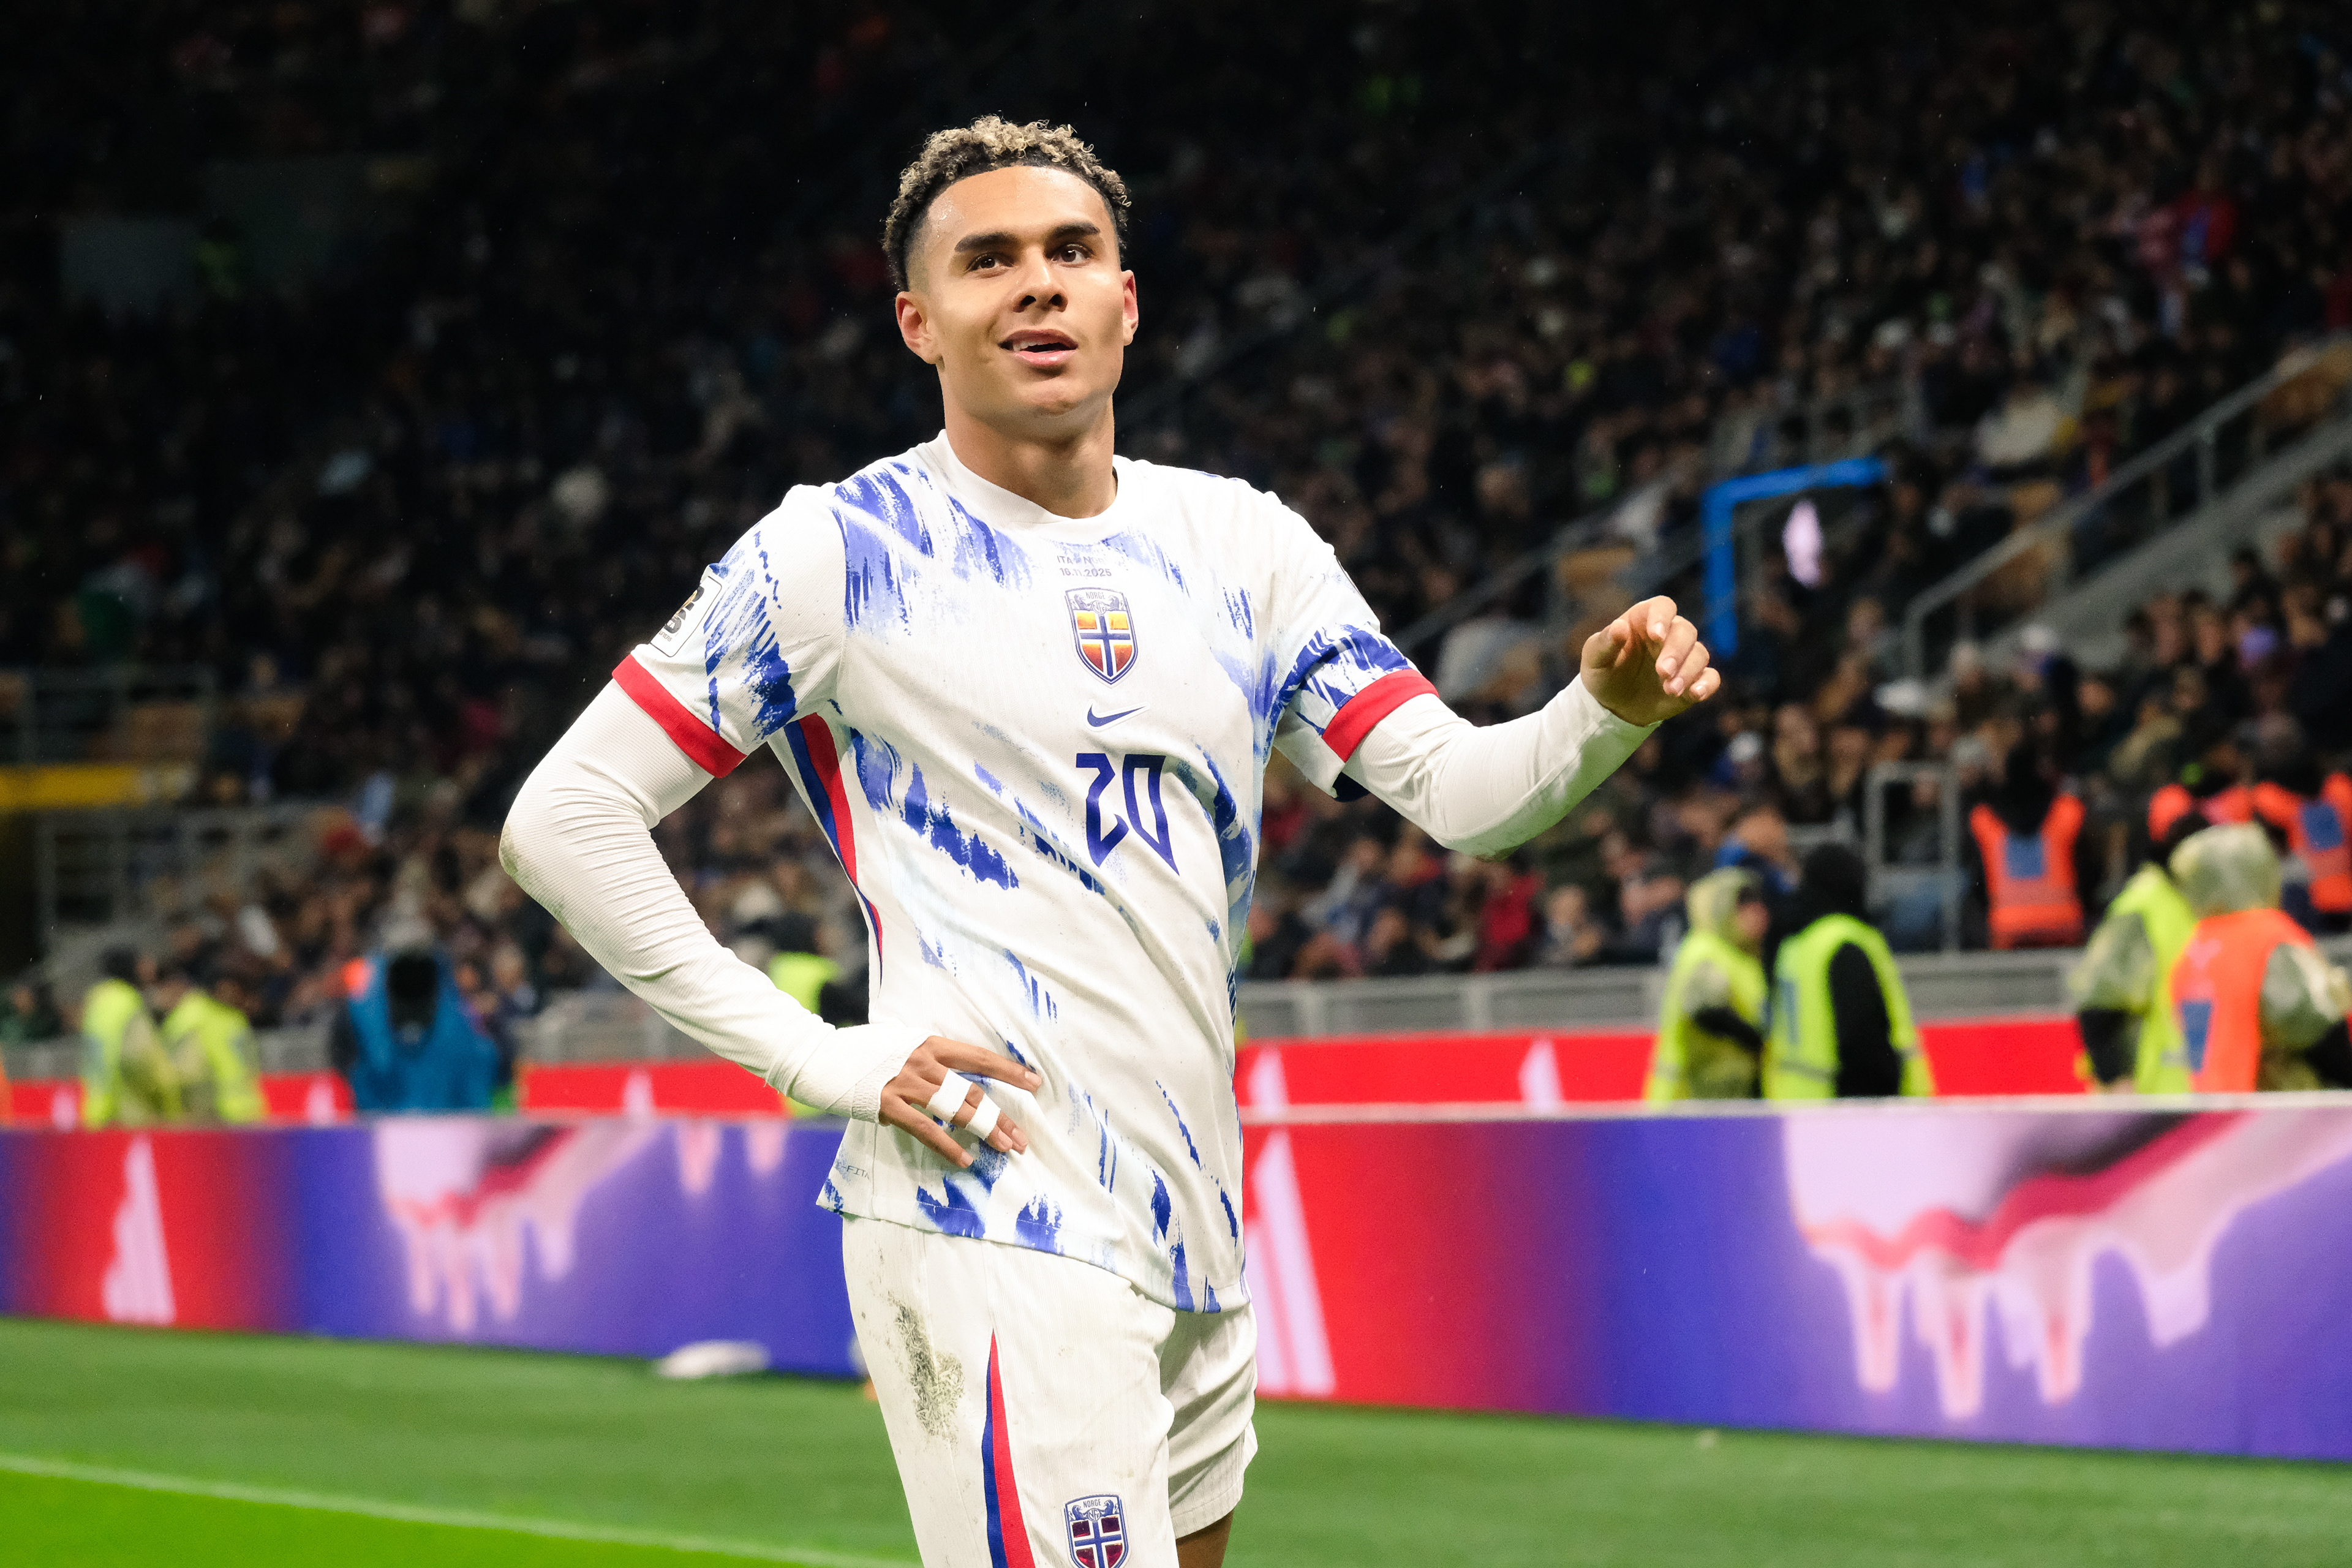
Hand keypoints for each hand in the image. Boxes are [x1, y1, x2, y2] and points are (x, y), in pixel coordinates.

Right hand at [879, 1035, 1040, 1168]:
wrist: (821, 1056)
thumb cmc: (864, 1051)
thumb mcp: (902, 1044)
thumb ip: (928, 1060)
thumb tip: (951, 1081)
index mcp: (930, 1043)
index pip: (979, 1056)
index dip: (1008, 1070)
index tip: (1035, 1082)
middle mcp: (923, 1062)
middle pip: (973, 1091)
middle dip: (1001, 1116)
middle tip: (1021, 1138)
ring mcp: (906, 1084)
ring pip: (956, 1110)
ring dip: (984, 1130)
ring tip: (1005, 1148)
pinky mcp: (888, 1105)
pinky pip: (926, 1129)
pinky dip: (947, 1145)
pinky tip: (965, 1157)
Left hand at [1580, 595, 1720, 725]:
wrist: (1611, 705)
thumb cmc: (1602, 672)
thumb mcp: (1595, 658)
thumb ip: (1606, 642)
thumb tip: (1620, 626)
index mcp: (1644, 620)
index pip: (1662, 607)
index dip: (1662, 617)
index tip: (1655, 635)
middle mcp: (1668, 635)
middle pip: (1685, 631)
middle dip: (1676, 651)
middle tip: (1663, 672)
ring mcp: (1683, 657)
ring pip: (1700, 654)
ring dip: (1688, 671)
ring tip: (1670, 690)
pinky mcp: (1692, 680)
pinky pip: (1710, 677)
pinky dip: (1707, 683)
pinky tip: (1696, 694)